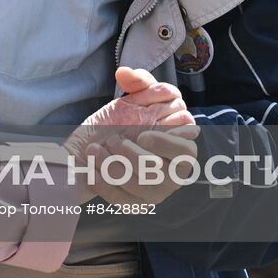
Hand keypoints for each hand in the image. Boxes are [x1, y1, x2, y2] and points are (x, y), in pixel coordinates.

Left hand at [66, 67, 199, 205]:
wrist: (94, 148)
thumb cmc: (120, 123)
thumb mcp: (131, 100)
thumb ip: (138, 82)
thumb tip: (125, 73)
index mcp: (180, 144)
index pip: (185, 149)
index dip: (165, 143)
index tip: (142, 134)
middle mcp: (174, 172)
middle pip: (161, 172)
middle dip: (134, 157)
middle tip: (114, 141)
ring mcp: (158, 191)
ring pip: (141, 187)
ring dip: (115, 167)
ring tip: (96, 150)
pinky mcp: (139, 204)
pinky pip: (124, 201)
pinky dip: (105, 183)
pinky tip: (92, 169)